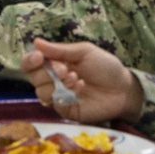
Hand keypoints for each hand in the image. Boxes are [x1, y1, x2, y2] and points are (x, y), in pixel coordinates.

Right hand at [21, 39, 143, 124]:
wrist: (124, 89)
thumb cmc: (105, 66)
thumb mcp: (84, 51)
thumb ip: (60, 50)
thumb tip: (36, 42)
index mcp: (55, 63)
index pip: (31, 63)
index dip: (30, 60)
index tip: (39, 57)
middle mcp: (53, 80)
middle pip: (33, 78)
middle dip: (46, 72)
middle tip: (65, 69)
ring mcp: (60, 96)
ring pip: (41, 92)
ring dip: (57, 83)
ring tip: (76, 78)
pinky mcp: (68, 111)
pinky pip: (56, 104)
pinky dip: (66, 93)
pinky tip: (80, 87)